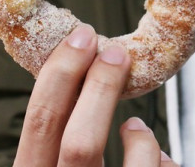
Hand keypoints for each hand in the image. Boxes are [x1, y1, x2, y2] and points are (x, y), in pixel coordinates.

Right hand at [13, 25, 177, 166]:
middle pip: (78, 142)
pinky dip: (155, 154)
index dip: (60, 74)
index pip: (39, 123)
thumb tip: (99, 105)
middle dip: (99, 87)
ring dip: (136, 132)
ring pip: (125, 159)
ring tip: (134, 125)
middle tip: (115, 54)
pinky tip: (152, 154)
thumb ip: (65, 147)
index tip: (82, 39)